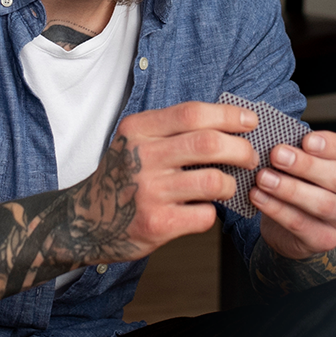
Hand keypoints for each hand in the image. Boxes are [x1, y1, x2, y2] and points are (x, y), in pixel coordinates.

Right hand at [73, 100, 263, 260]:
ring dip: (230, 184)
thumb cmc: (122, 177)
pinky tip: (201, 210)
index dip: (227, 115)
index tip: (250, 121)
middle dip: (241, 149)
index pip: (192, 113)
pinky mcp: (156, 223)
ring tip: (227, 186)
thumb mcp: (134, 141)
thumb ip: (171, 129)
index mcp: (137, 129)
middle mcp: (141, 157)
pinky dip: (211, 212)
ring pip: (213, 181)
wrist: (85, 221)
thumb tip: (227, 120)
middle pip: (208, 143)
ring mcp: (149, 192)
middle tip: (249, 158)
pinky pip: (205, 215)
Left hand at [250, 129, 335, 257]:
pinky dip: (277, 210)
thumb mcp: (309, 158)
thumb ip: (301, 148)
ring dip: (290, 189)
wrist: (294, 221)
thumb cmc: (305, 179)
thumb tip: (278, 139)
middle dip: (306, 166)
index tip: (306, 140)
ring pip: (323, 204)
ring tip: (264, 178)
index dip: (332, 145)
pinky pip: (301, 224)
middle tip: (277, 155)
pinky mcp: (327, 240)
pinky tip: (258, 197)